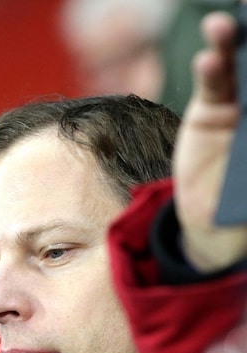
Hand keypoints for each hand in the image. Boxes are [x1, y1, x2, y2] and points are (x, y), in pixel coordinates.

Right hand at [174, 7, 246, 270]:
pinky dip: (211, 69)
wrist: (216, 225)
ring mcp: (240, 102)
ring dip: (233, 42)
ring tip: (226, 27)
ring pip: (242, 65)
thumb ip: (246, 148)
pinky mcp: (210, 110)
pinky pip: (213, 84)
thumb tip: (228, 106)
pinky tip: (209, 59)